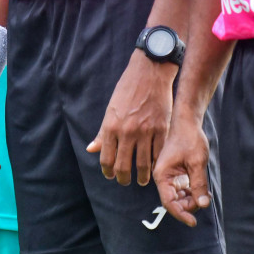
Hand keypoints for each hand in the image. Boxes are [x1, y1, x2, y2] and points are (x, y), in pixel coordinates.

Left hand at [87, 52, 176, 185]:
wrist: (149, 73)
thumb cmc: (127, 89)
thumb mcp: (110, 109)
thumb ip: (103, 132)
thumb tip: (91, 149)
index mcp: (111, 126)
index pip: (106, 159)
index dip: (107, 171)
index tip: (110, 175)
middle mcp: (127, 131)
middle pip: (123, 166)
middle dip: (123, 178)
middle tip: (124, 181)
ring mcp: (146, 132)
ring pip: (143, 164)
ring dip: (141, 176)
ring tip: (141, 179)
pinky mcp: (161, 129)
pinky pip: (158, 154)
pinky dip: (155, 164)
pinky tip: (154, 166)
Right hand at [153, 111, 211, 226]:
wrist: (187, 122)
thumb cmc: (190, 139)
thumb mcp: (197, 162)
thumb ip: (199, 184)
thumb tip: (203, 204)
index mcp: (162, 175)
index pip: (169, 202)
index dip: (181, 214)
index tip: (193, 222)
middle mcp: (163, 178)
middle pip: (174, 201)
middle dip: (189, 205)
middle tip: (205, 199)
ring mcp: (170, 176)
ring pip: (179, 197)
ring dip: (192, 199)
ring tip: (206, 194)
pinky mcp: (176, 174)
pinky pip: (183, 190)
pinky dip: (193, 192)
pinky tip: (203, 190)